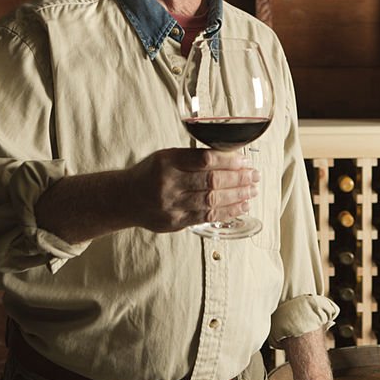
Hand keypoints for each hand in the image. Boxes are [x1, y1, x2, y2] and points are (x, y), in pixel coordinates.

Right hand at [126, 148, 259, 231]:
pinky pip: (206, 217)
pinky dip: (227, 212)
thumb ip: (193, 158)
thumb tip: (230, 157)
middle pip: (211, 181)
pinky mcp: (175, 222)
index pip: (204, 160)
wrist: (124, 199)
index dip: (228, 161)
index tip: (245, 161)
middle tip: (255, 176)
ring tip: (252, 191)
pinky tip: (241, 206)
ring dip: (237, 196)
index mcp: (167, 161)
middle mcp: (168, 183)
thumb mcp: (166, 157)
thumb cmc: (150, 173)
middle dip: (238, 179)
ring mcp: (172, 205)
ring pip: (211, 201)